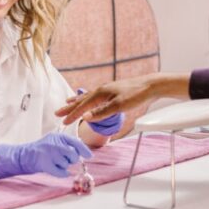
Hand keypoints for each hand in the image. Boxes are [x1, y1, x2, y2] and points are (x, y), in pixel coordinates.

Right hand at [0, 133, 92, 179]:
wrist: (23, 156)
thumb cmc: (42, 150)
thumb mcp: (54, 141)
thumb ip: (68, 144)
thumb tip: (84, 153)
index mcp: (57, 137)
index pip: (75, 142)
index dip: (84, 150)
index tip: (89, 156)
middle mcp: (53, 143)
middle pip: (73, 154)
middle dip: (72, 160)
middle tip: (65, 160)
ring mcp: (48, 153)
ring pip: (66, 164)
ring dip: (63, 166)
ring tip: (54, 162)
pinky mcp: (44, 164)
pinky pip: (61, 172)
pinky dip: (62, 173)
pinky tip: (58, 171)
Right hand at [57, 73, 188, 124]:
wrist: (150, 85)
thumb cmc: (136, 95)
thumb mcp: (119, 106)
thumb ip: (102, 112)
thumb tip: (85, 118)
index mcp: (100, 93)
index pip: (83, 106)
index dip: (73, 115)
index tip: (63, 122)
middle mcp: (101, 90)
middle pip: (81, 100)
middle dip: (69, 108)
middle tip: (57, 113)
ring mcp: (107, 90)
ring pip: (87, 97)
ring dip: (76, 102)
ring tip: (67, 103)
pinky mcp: (113, 92)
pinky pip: (95, 96)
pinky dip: (88, 99)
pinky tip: (90, 100)